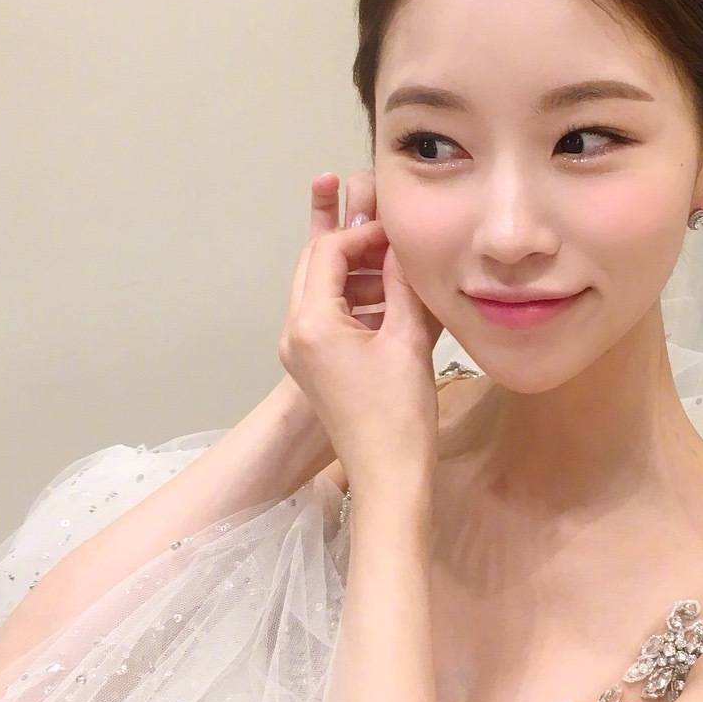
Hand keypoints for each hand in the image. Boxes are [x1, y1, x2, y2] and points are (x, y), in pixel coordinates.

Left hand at [277, 169, 445, 486]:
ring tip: (397, 259)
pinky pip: (328, 315)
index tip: (400, 228)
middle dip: (353, 242)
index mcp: (310, 323)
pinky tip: (390, 294)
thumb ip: (400, 282)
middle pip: (316, 265)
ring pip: (322, 289)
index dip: (364, 232)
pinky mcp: (315, 366)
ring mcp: (301, 351)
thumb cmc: (400, 413)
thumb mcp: (407, 337)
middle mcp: (294, 332)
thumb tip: (399, 242)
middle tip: (390, 226)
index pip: (328, 251)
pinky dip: (356, 298)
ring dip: (356, 270)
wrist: (388, 475)